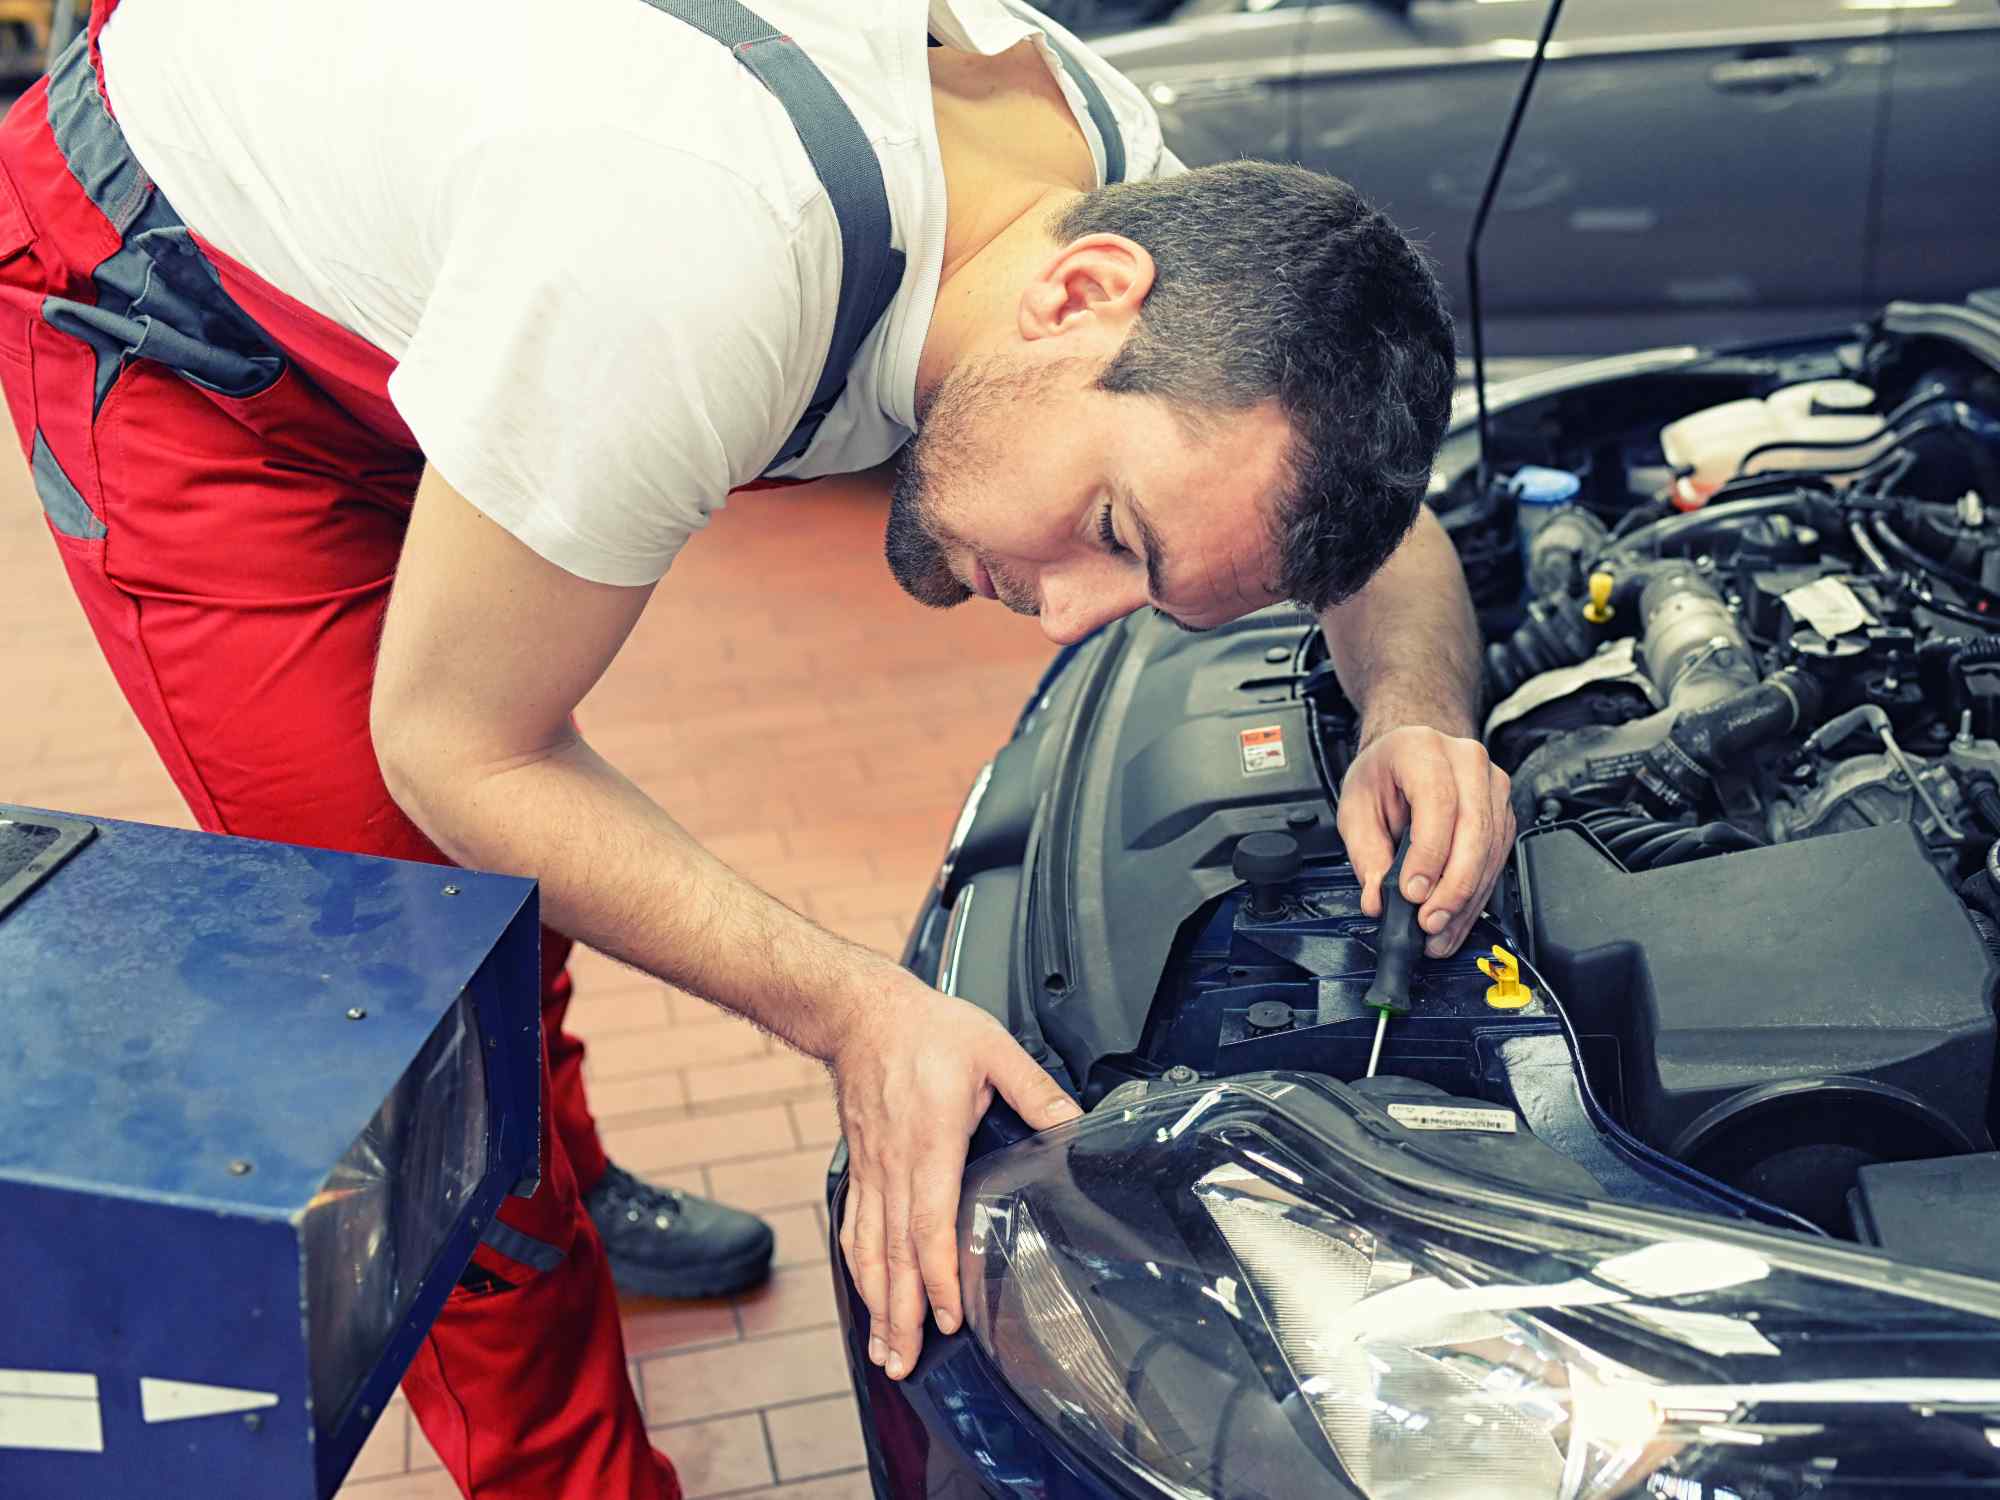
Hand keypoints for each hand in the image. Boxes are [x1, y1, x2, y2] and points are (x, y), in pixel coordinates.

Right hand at [831, 968, 1081, 1380]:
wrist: (861, 1013)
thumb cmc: (925, 1030)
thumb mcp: (994, 1049)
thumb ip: (1037, 1091)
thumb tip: (1076, 1123)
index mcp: (931, 1142)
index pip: (928, 1224)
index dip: (936, 1278)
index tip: (947, 1319)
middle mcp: (895, 1165)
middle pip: (893, 1255)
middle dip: (901, 1314)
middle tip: (904, 1361)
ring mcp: (872, 1170)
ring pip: (868, 1249)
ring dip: (876, 1304)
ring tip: (884, 1348)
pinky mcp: (859, 1167)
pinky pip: (853, 1227)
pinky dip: (859, 1269)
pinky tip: (867, 1295)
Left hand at [1339, 724, 1513, 956]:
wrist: (1407, 753)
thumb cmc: (1383, 774)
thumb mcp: (1357, 808)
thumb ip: (1365, 854)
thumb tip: (1376, 899)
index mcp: (1422, 748)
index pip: (1437, 802)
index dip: (1428, 853)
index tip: (1413, 892)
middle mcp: (1466, 761)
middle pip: (1473, 830)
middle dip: (1452, 886)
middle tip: (1429, 921)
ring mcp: (1492, 785)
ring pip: (1490, 850)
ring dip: (1465, 899)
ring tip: (1439, 931)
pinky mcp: (1503, 812)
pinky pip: (1497, 859)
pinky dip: (1476, 895)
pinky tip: (1456, 919)